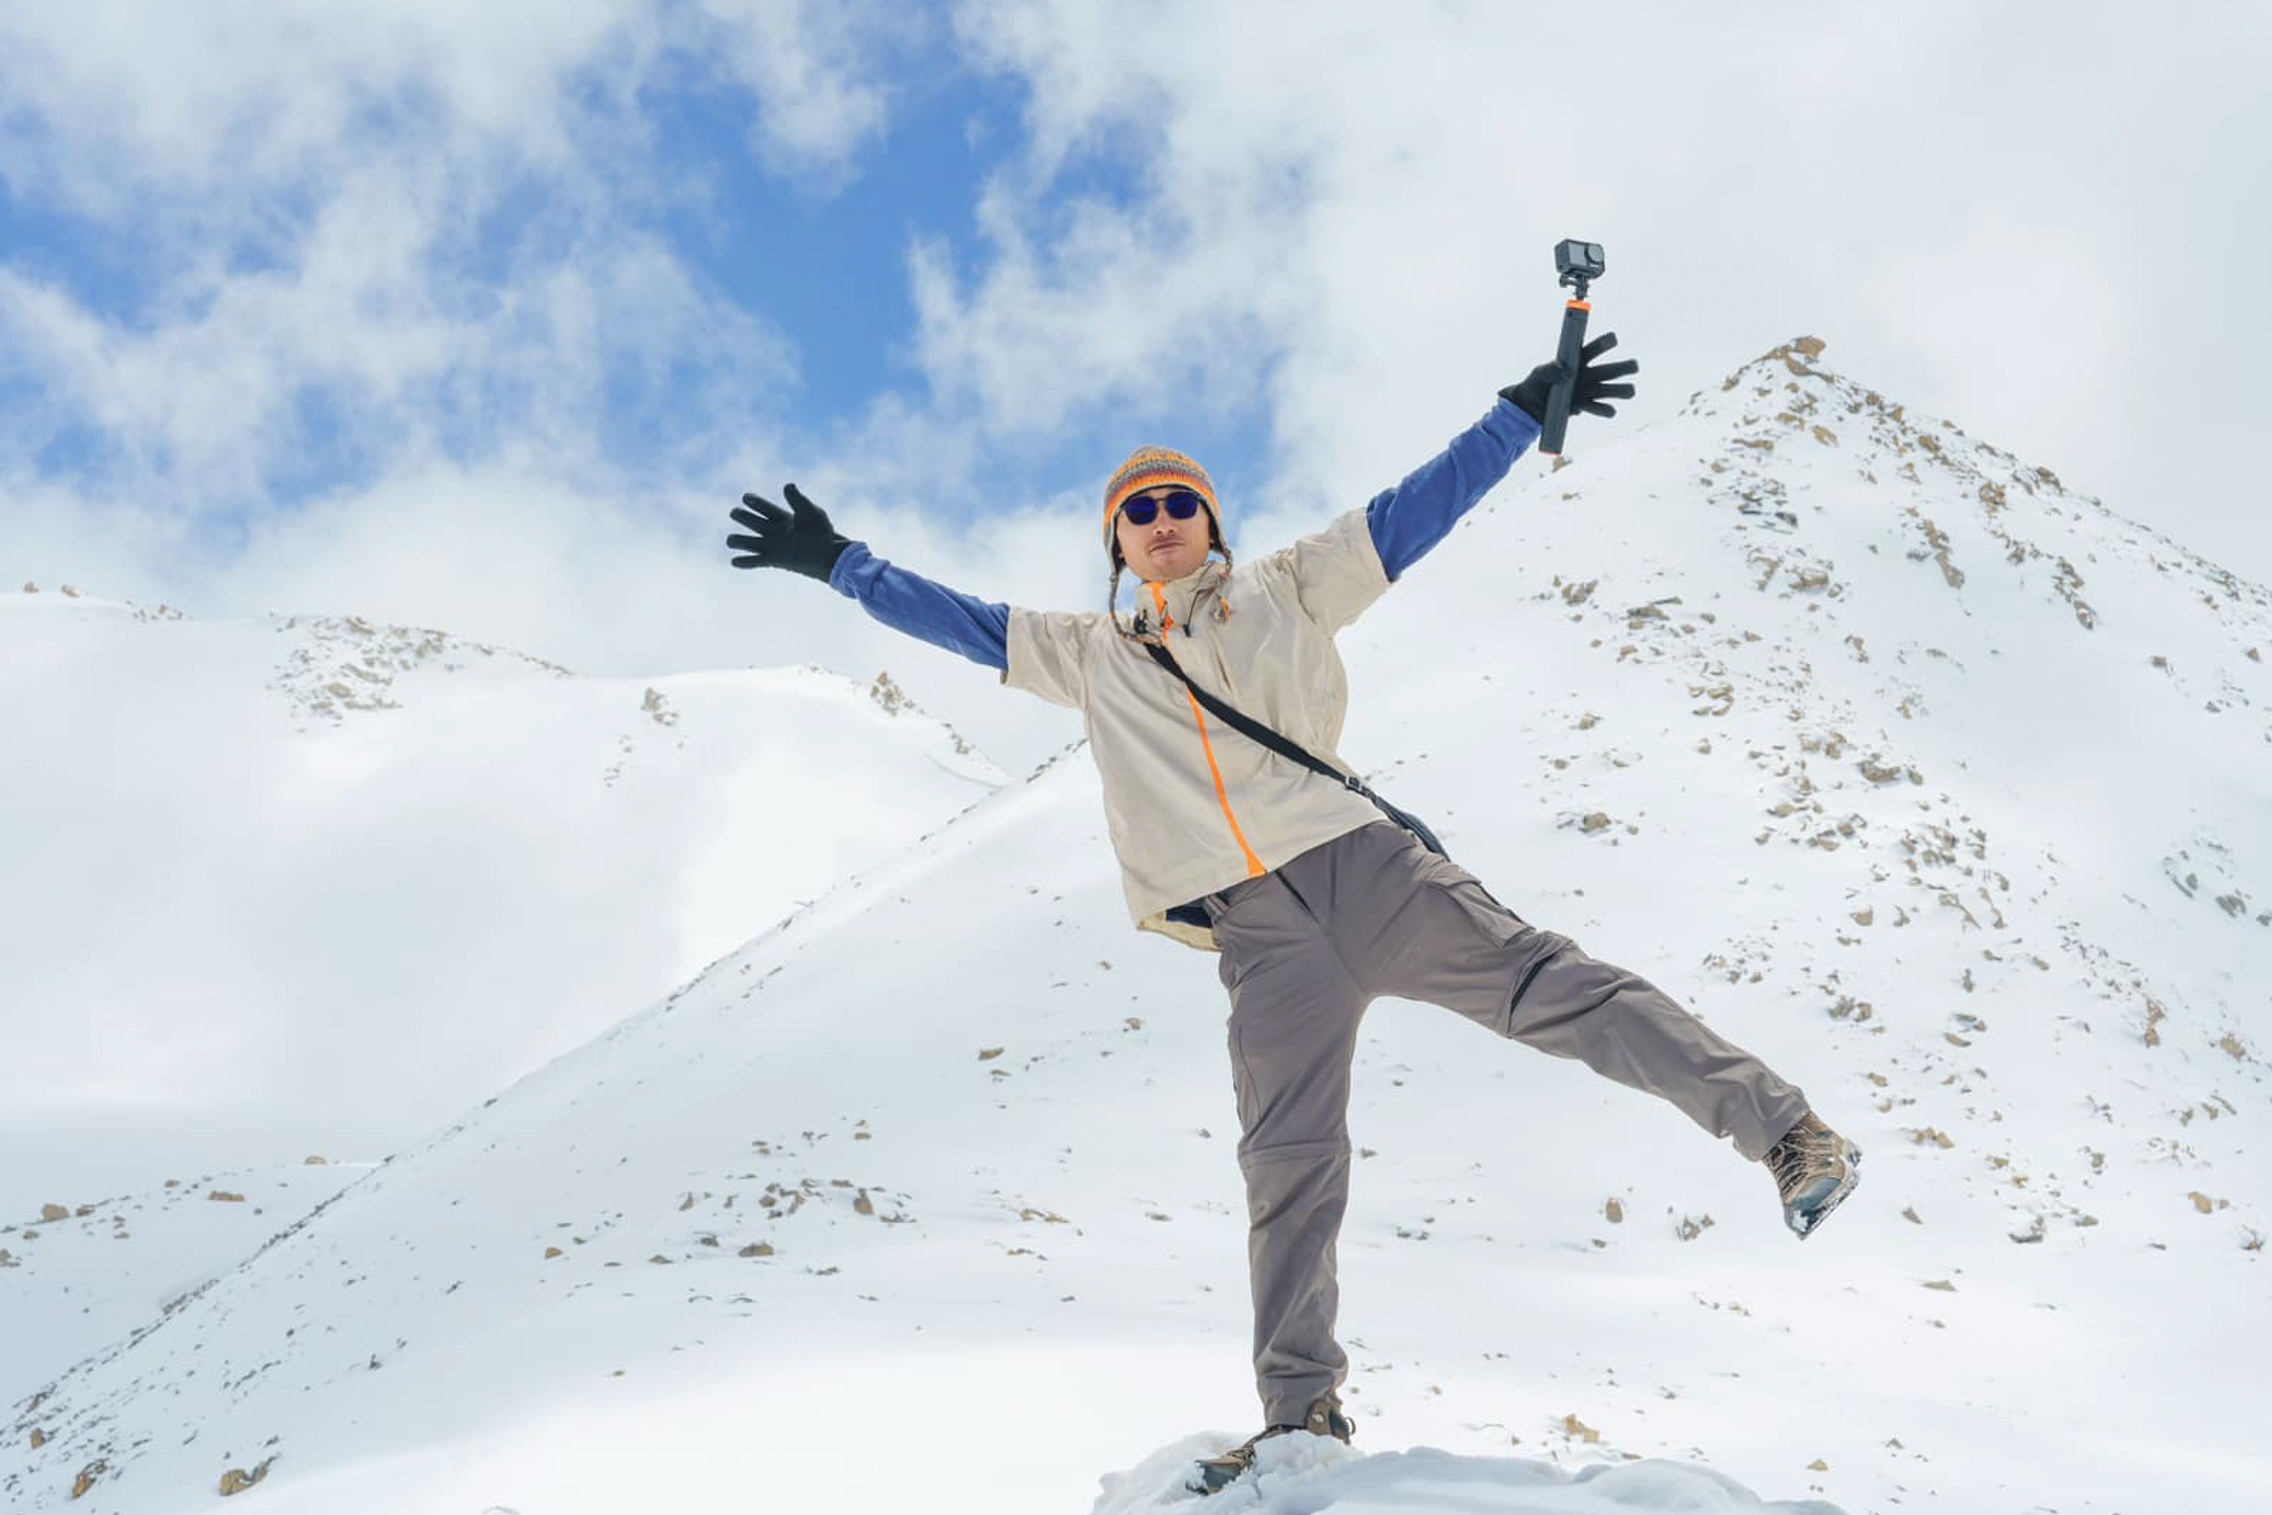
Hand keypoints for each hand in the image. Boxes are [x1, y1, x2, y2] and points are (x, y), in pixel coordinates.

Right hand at [726, 484, 850, 581]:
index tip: (746, 497)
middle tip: (736, 513)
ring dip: (736, 541)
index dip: (753, 501)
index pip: (763, 507)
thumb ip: (798, 500)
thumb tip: (787, 485)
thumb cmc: (822, 533)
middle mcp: (774, 531)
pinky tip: (735, 561)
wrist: (829, 556)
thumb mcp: (811, 513)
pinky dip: (743, 562)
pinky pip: (754, 561)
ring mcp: (772, 546)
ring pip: (747, 542)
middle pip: (751, 521)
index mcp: (782, 517)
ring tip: (732, 541)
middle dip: (741, 516)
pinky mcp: (773, 560)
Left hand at [1499, 331, 1639, 424]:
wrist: (1531, 407)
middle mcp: (1589, 374)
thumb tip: (1567, 373)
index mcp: (1578, 360)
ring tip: (1629, 391)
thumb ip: (1550, 370)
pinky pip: (1604, 409)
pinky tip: (1604, 409)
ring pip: (1615, 389)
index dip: (1605, 343)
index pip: (1595, 348)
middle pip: (1613, 369)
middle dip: (1626, 366)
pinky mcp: (1587, 406)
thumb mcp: (1537, 374)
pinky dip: (1605, 410)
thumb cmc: (1536, 384)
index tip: (1613, 339)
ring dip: (1624, 390)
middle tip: (1634, 366)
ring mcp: (1590, 391)